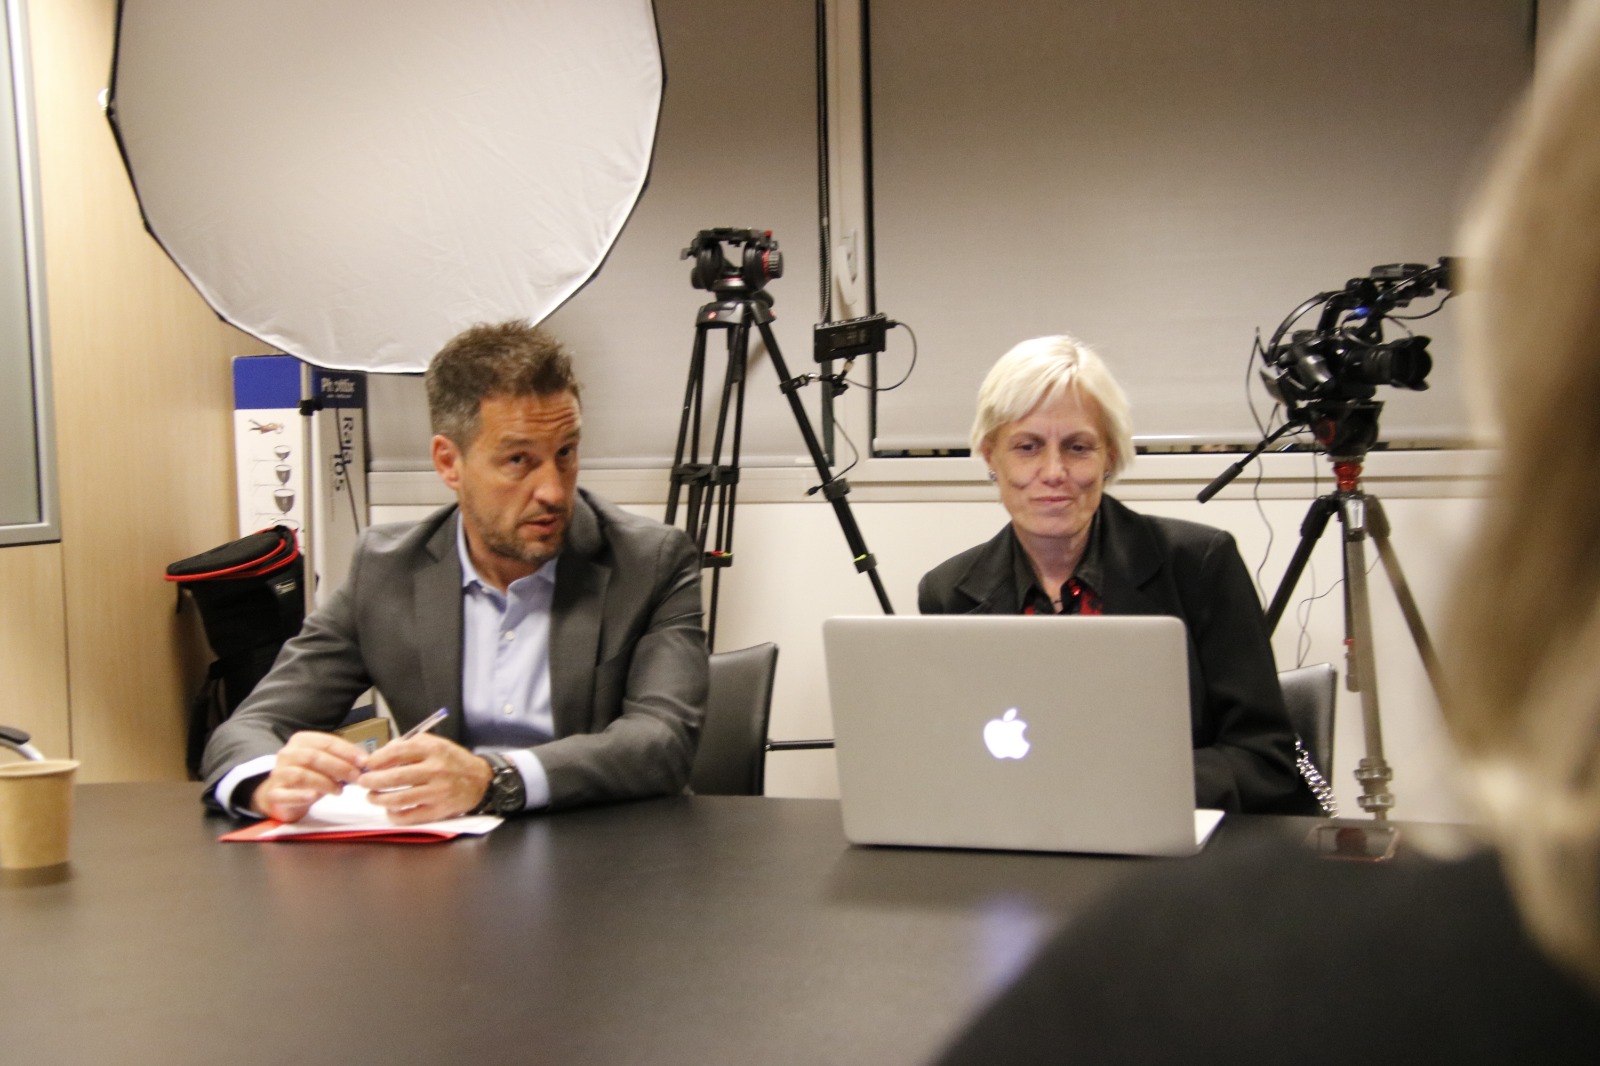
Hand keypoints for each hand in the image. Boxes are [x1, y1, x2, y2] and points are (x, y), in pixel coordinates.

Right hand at [253, 731, 368, 822]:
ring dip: (325, 783)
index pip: (327, 742)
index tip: (364, 761)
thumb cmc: (309, 776)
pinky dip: (300, 795)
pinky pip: (285, 794)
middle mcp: (288, 754)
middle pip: (315, 757)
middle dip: (340, 767)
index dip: (347, 751)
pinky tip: (313, 797)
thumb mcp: (326, 764)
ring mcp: (279, 773)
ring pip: (302, 775)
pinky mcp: (274, 793)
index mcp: (301, 741)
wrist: (281, 795)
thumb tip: (365, 761)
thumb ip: (342, 759)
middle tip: (356, 777)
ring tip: (340, 791)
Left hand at [358, 733, 492, 824]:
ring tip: (372, 797)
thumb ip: (408, 745)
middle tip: (363, 782)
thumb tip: (380, 756)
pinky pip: (409, 816)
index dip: (376, 759)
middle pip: (394, 777)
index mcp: (433, 749)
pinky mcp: (439, 811)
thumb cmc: (453, 761)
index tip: (367, 764)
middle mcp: (436, 770)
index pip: (397, 753)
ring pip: (398, 799)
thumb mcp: (435, 744)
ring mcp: (437, 792)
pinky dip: (394, 815)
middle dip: (372, 781)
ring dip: (378, 799)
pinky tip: (390, 810)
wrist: (480, 781)